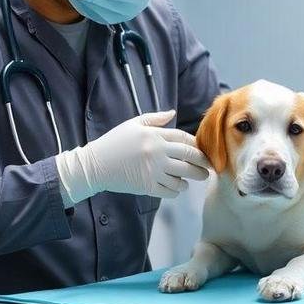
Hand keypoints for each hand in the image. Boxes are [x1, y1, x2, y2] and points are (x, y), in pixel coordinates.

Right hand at [56, 110, 210, 204]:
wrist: (95, 165)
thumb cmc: (115, 142)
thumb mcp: (133, 124)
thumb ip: (155, 119)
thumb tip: (173, 112)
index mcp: (154, 135)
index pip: (185, 138)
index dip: (196, 144)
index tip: (201, 150)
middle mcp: (157, 152)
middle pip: (190, 157)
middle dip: (203, 163)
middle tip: (208, 167)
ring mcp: (153, 170)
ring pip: (183, 176)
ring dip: (191, 179)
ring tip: (193, 179)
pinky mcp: (147, 186)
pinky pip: (170, 190)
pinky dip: (177, 190)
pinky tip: (177, 187)